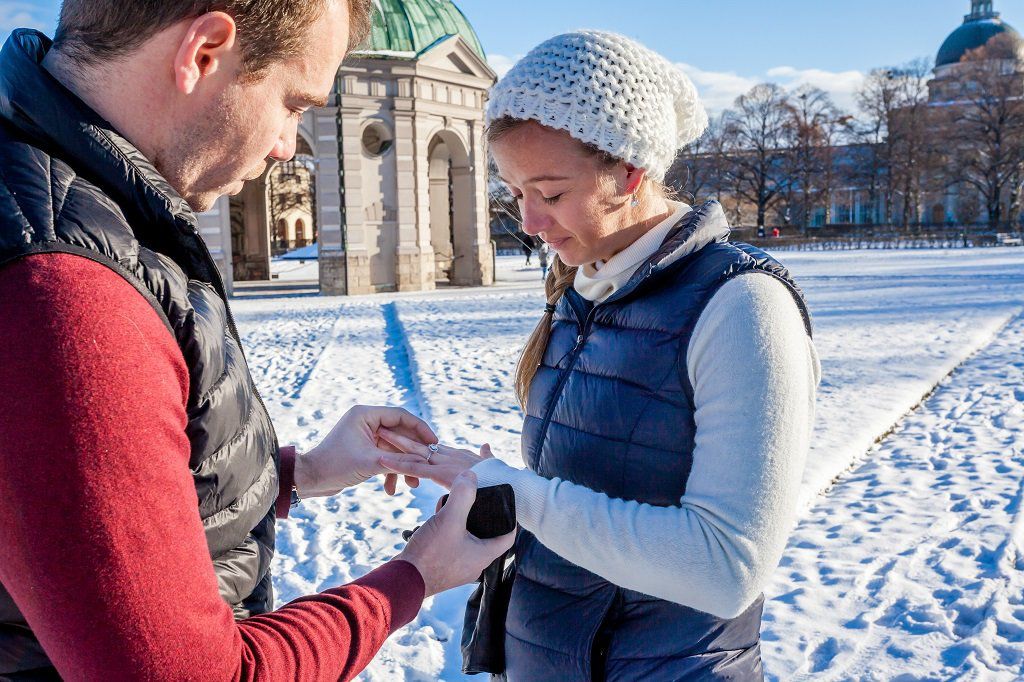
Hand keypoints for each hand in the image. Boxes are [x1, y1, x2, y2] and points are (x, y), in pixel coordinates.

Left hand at [295, 406, 434, 497]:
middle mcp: (366, 422)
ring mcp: (365, 436)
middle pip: (400, 434)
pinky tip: (391, 489)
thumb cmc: (335, 466)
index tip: (434, 443)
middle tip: (427, 466)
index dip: (420, 429)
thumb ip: (399, 460)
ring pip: (394, 449)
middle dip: (412, 454)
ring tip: (412, 485)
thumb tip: (425, 462)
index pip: (401, 416)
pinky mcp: (364, 450)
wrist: (311, 480)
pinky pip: (385, 457)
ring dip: (402, 466)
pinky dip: (390, 472)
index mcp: (365, 415)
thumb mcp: (372, 463)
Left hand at [377, 428, 493, 489]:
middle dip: (401, 435)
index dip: (417, 439)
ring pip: (414, 452)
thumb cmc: (503, 479)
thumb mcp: (491, 463)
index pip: (433, 445)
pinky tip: (383, 460)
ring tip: (377, 435)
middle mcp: (449, 455)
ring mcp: (445, 463)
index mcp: (458, 455)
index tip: (402, 434)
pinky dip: (399, 464)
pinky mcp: (442, 473)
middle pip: (420, 443)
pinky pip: (416, 468)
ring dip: (395, 444)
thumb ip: (486, 455)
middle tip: (383, 427)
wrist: (509, 488)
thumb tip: (486, 446)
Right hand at [397, 471, 514, 596]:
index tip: (504, 503)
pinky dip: (448, 532)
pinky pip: (452, 545)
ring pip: (468, 540)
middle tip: (475, 500)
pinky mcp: (442, 567)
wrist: (401, 580)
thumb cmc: (429, 554)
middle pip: (487, 536)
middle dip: (481, 517)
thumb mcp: (449, 519)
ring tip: (452, 506)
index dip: (510, 518)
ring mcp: (457, 568)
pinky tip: (437, 520)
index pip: (508, 536)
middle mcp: (474, 564)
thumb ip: (462, 496)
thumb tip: (470, 475)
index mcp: (484, 555)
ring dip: (462, 523)